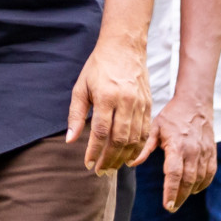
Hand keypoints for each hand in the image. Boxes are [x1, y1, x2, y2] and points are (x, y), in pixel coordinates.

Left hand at [67, 35, 151, 175]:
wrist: (124, 48)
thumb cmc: (98, 67)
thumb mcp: (81, 87)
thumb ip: (76, 114)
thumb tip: (70, 139)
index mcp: (106, 96)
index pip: (101, 132)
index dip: (94, 151)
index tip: (87, 164)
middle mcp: (125, 102)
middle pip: (119, 140)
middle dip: (109, 159)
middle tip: (100, 172)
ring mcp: (140, 104)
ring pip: (134, 139)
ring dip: (123, 158)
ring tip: (112, 168)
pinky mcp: (149, 106)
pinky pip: (146, 133)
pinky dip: (138, 148)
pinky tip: (129, 158)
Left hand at [144, 96, 215, 211]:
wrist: (194, 103)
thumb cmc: (171, 116)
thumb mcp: (154, 128)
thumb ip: (144, 147)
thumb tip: (130, 163)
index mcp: (177, 145)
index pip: (174, 173)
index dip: (171, 191)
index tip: (167, 205)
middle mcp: (193, 151)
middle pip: (188, 180)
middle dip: (180, 197)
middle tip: (171, 208)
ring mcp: (205, 152)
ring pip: (199, 179)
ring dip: (190, 192)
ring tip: (179, 200)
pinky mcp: (212, 152)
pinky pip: (210, 173)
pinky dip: (203, 184)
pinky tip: (194, 190)